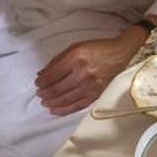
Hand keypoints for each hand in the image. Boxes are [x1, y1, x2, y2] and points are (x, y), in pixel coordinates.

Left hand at [34, 26, 148, 115]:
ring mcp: (90, 86)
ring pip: (65, 99)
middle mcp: (83, 73)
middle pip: (57, 88)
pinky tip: (54, 110)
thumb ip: (57, 61)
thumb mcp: (75, 47)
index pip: (53, 74)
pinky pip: (77, 105)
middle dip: (45, 93)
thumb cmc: (96, 49)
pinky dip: (64, 109)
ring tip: (44, 102)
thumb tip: (42, 75)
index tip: (37, 83)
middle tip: (39, 93)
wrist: (119, 54)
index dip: (42, 81)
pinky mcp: (95, 94)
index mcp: (76, 58)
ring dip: (51, 102)